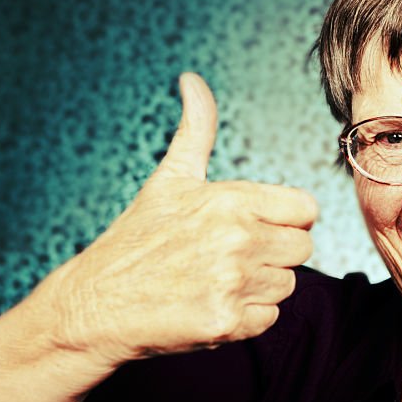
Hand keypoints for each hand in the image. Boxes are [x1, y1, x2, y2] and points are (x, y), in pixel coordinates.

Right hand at [45, 73, 316, 365]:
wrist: (95, 303)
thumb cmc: (137, 238)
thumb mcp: (170, 178)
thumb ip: (196, 130)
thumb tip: (192, 80)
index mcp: (232, 200)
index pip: (306, 209)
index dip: (287, 218)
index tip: (259, 225)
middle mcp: (238, 239)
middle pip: (302, 249)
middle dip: (273, 253)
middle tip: (231, 256)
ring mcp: (233, 282)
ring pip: (287, 285)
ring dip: (259, 287)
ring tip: (217, 280)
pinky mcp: (227, 322)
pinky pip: (269, 318)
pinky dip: (246, 318)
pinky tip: (212, 304)